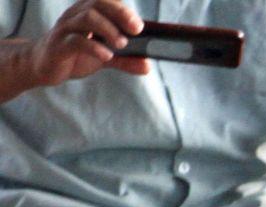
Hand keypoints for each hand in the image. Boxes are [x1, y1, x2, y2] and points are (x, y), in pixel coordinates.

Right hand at [29, 0, 146, 86]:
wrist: (43, 66)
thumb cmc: (76, 55)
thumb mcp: (104, 57)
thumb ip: (125, 60)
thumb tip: (147, 65)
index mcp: (88, 13)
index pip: (106, 0)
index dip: (122, 8)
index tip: (139, 26)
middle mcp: (76, 16)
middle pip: (98, 4)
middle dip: (120, 13)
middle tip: (136, 30)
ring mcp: (66, 29)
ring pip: (87, 18)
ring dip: (108, 29)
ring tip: (121, 44)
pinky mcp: (58, 45)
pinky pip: (75, 40)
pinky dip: (93, 47)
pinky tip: (106, 56)